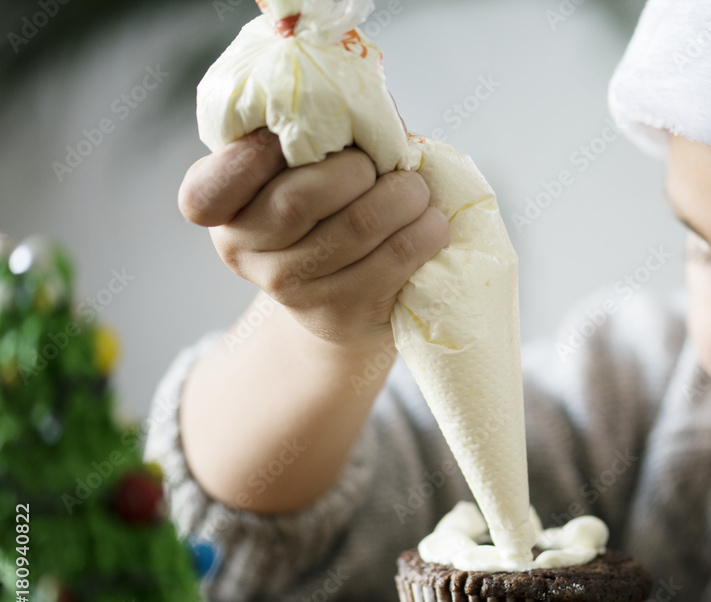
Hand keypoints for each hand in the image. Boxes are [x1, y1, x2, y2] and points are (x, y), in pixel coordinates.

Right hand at [178, 129, 449, 350]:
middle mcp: (245, 253)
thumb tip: (361, 102)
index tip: (291, 142)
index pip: (204, 194)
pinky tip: (429, 222)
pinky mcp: (343, 313)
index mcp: (222, 210)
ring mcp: (292, 290)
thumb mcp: (300, 171)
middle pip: (300, 200)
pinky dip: (426, 229)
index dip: (251, 159)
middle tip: (378, 166)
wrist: (344, 299)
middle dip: (356, 169)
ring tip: (415, 190)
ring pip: (359, 226)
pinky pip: (397, 257)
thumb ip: (310, 137)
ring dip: (404, 195)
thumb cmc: (328, 209)